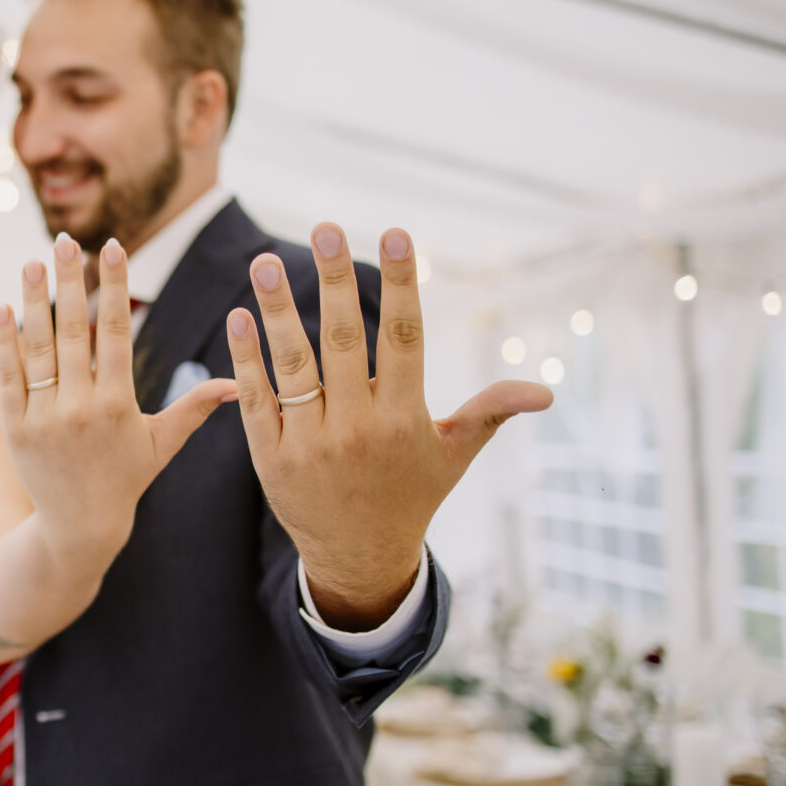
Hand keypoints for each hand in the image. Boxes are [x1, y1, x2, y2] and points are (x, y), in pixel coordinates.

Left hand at [0, 233, 237, 568]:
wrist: (78, 527)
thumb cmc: (126, 480)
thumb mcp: (163, 444)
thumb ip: (194, 408)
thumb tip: (234, 383)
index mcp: (118, 405)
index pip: (115, 333)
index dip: (113, 287)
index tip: (111, 246)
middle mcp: (80, 408)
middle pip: (73, 332)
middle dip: (70, 282)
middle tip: (64, 239)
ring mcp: (43, 418)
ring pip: (37, 349)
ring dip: (32, 302)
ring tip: (31, 262)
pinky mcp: (14, 428)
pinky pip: (7, 377)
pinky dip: (3, 343)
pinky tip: (1, 307)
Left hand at [226, 224, 552, 626]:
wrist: (358, 557)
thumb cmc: (411, 495)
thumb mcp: (454, 456)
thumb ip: (489, 413)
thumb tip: (546, 391)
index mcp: (404, 419)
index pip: (403, 339)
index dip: (401, 286)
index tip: (395, 235)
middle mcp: (356, 428)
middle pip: (343, 343)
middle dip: (335, 283)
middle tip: (324, 228)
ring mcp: (309, 443)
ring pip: (292, 366)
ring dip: (278, 311)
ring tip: (266, 262)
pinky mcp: (271, 457)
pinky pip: (256, 400)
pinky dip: (246, 359)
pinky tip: (239, 317)